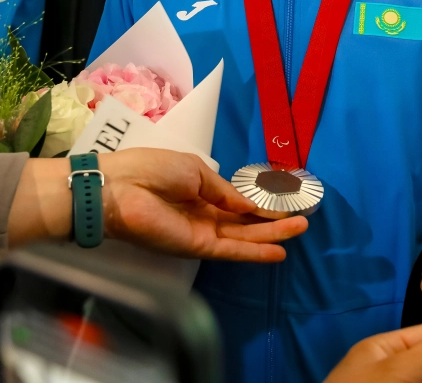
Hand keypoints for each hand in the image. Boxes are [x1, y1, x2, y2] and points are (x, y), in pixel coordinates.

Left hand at [6, 148, 307, 261]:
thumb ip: (223, 191)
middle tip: (303, 220)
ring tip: (300, 230)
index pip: (235, 205)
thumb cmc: (151, 169)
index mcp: (198, 195)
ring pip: (243, 240)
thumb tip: (249, 204)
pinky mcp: (196, 247)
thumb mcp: (195, 170)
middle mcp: (202, 218)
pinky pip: (230, 252)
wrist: (118, 186)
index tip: (285, 204)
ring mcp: (200, 235)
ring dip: (272, 236)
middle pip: (245, 225)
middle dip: (273, 224)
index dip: (260, 206)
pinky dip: (254, 253)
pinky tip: (278, 251)